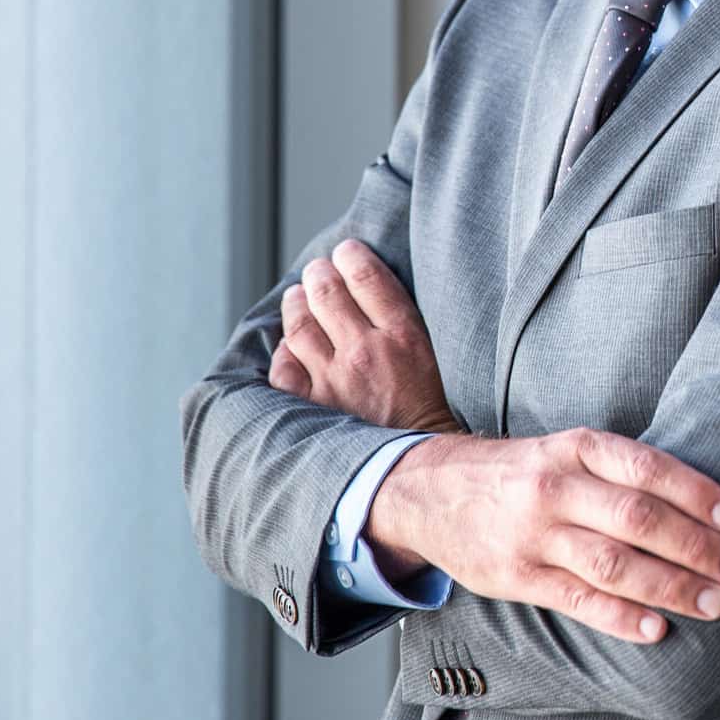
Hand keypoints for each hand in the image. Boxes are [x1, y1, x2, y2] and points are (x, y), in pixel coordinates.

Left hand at [268, 240, 458, 433]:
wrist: (417, 467)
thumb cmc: (433, 413)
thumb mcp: (436, 357)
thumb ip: (405, 322)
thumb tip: (376, 289)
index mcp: (402, 336)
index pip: (366, 276)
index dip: (351, 256)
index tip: (346, 251)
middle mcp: (364, 352)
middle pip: (327, 292)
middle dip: (319, 273)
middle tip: (317, 270)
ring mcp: (333, 381)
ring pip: (299, 325)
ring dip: (295, 303)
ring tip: (297, 297)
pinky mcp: (312, 407)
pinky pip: (284, 367)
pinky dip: (284, 351)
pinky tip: (291, 345)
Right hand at [368, 428, 719, 644]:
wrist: (431, 492)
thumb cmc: (523, 473)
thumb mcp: (566, 450)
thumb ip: (619, 472)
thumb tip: (700, 502)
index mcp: (576, 448)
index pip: (647, 467)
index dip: (697, 493)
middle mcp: (556, 488)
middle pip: (638, 519)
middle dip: (696, 546)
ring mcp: (535, 535)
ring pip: (614, 564)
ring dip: (671, 586)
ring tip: (714, 602)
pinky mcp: (518, 577)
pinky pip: (578, 601)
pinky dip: (622, 618)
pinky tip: (657, 629)